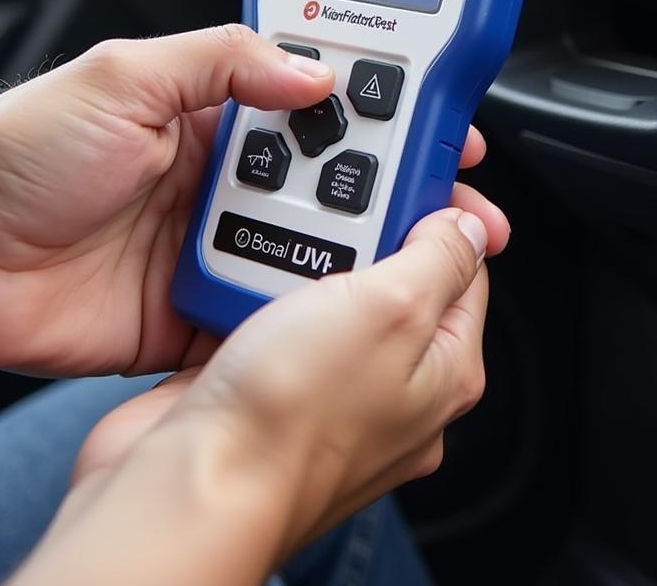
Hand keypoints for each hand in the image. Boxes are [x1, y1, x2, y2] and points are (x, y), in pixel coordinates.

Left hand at [0, 26, 504, 378]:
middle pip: (333, 180)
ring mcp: (214, 242)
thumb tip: (310, 70)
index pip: (321, 104)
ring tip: (408, 254)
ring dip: (359, 251)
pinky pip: (267, 307)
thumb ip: (223, 60)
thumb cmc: (21, 155)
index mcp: (215, 114)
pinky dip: (304, 313)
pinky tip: (343, 312)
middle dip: (397, 188)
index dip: (385, 111)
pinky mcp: (197, 305)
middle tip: (449, 200)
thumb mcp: (126, 75)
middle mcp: (224, 176)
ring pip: (311, 245)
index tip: (439, 121)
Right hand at [11, 207, 503, 585]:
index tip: (410, 176)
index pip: (465, 268)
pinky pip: (279, 319)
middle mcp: (394, 388)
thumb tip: (468, 225)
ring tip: (289, 236)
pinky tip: (249, 274)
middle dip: (369, 233)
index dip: (440, 212)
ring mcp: (331, 391)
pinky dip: (265, 290)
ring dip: (311, 259)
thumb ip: (437, 257)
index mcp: (443, 371)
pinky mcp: (274, 389)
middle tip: (339, 203)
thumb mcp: (389, 306)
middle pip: (399, 278)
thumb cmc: (288, 416)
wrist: (188, 481)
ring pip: (333, 295)